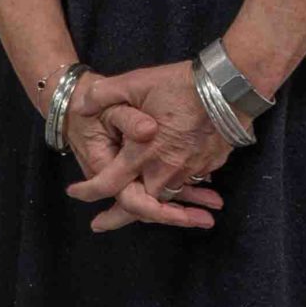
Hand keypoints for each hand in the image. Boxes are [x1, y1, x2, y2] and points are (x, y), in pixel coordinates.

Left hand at [65, 62, 234, 233]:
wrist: (230, 86)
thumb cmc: (180, 85)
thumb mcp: (135, 82)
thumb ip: (104, 95)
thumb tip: (83, 106)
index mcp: (141, 153)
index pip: (109, 184)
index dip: (88, 192)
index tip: (74, 193)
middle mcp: (165, 170)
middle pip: (139, 205)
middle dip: (119, 217)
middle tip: (101, 224)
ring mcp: (190, 170)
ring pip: (166, 197)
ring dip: (154, 207)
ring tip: (139, 211)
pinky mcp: (209, 165)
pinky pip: (188, 184)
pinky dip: (178, 191)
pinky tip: (174, 190)